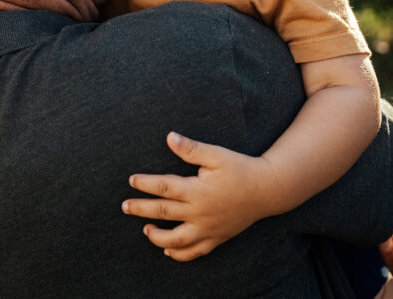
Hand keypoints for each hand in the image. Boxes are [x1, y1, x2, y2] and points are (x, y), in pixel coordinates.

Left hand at [122, 132, 275, 261]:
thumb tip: (169, 137)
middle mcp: (200, 213)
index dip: (145, 184)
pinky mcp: (217, 237)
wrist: (268, 190)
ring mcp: (208, 228)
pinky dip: (180, 254)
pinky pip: (195, 252)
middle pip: (163, 213)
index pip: (164, 187)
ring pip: (176, 240)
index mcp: (198, 190)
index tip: (132, 180)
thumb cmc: (241, 168)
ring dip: (157, 237)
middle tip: (125, 206)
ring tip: (145, 231)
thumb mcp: (216, 154)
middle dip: (141, 209)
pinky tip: (168, 251)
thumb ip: (191, 149)